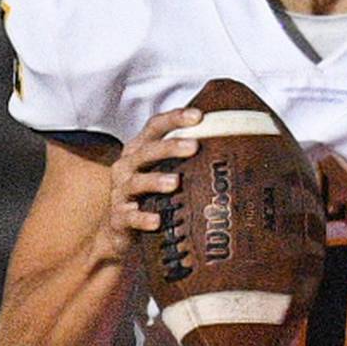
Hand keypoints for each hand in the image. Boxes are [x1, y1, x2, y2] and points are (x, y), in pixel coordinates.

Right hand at [100, 107, 200, 259]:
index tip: (198, 116)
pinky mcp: (119, 218)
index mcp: (139, 150)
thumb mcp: (160, 171)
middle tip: (194, 146)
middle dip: (170, 147)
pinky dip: (142, 218)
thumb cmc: (146, 195)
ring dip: (156, 181)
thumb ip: (184, 159)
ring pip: (137, 182)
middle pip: (147, 151)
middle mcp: (127, 167)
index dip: (174, 119)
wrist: (116, 229)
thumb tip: (230, 148)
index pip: (155, 127)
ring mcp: (121, 192)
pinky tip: (156, 221)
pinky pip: (130, 217)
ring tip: (175, 182)